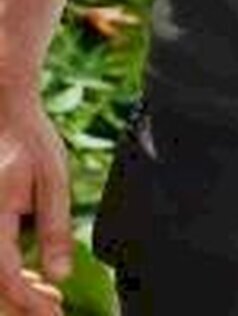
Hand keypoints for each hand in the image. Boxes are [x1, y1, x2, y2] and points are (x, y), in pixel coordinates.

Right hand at [0, 94, 69, 315]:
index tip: (56, 314)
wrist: (2, 114)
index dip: (30, 304)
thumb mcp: (52, 179)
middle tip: (54, 312)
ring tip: (48, 301)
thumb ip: (54, 229)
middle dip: (19, 309)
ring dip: (11, 298)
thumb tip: (59, 275)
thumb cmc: (28, 143)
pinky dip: (5, 281)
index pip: (5, 279)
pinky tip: (31, 280)